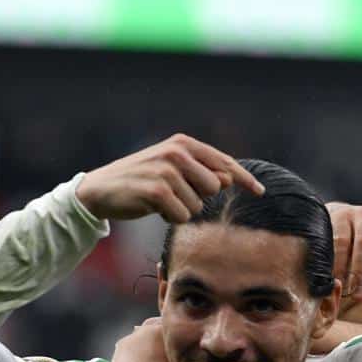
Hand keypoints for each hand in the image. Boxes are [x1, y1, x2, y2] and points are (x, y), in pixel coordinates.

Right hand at [76, 134, 264, 223]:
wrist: (101, 190)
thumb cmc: (142, 182)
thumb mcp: (173, 171)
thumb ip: (201, 173)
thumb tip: (227, 180)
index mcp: (183, 143)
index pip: (224, 162)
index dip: (244, 178)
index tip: (260, 191)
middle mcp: (177, 152)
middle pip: (214, 188)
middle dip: (198, 197)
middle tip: (172, 193)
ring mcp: (167, 170)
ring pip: (197, 205)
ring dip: (181, 209)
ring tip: (159, 199)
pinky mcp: (157, 190)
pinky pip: (181, 216)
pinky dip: (169, 217)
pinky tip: (152, 207)